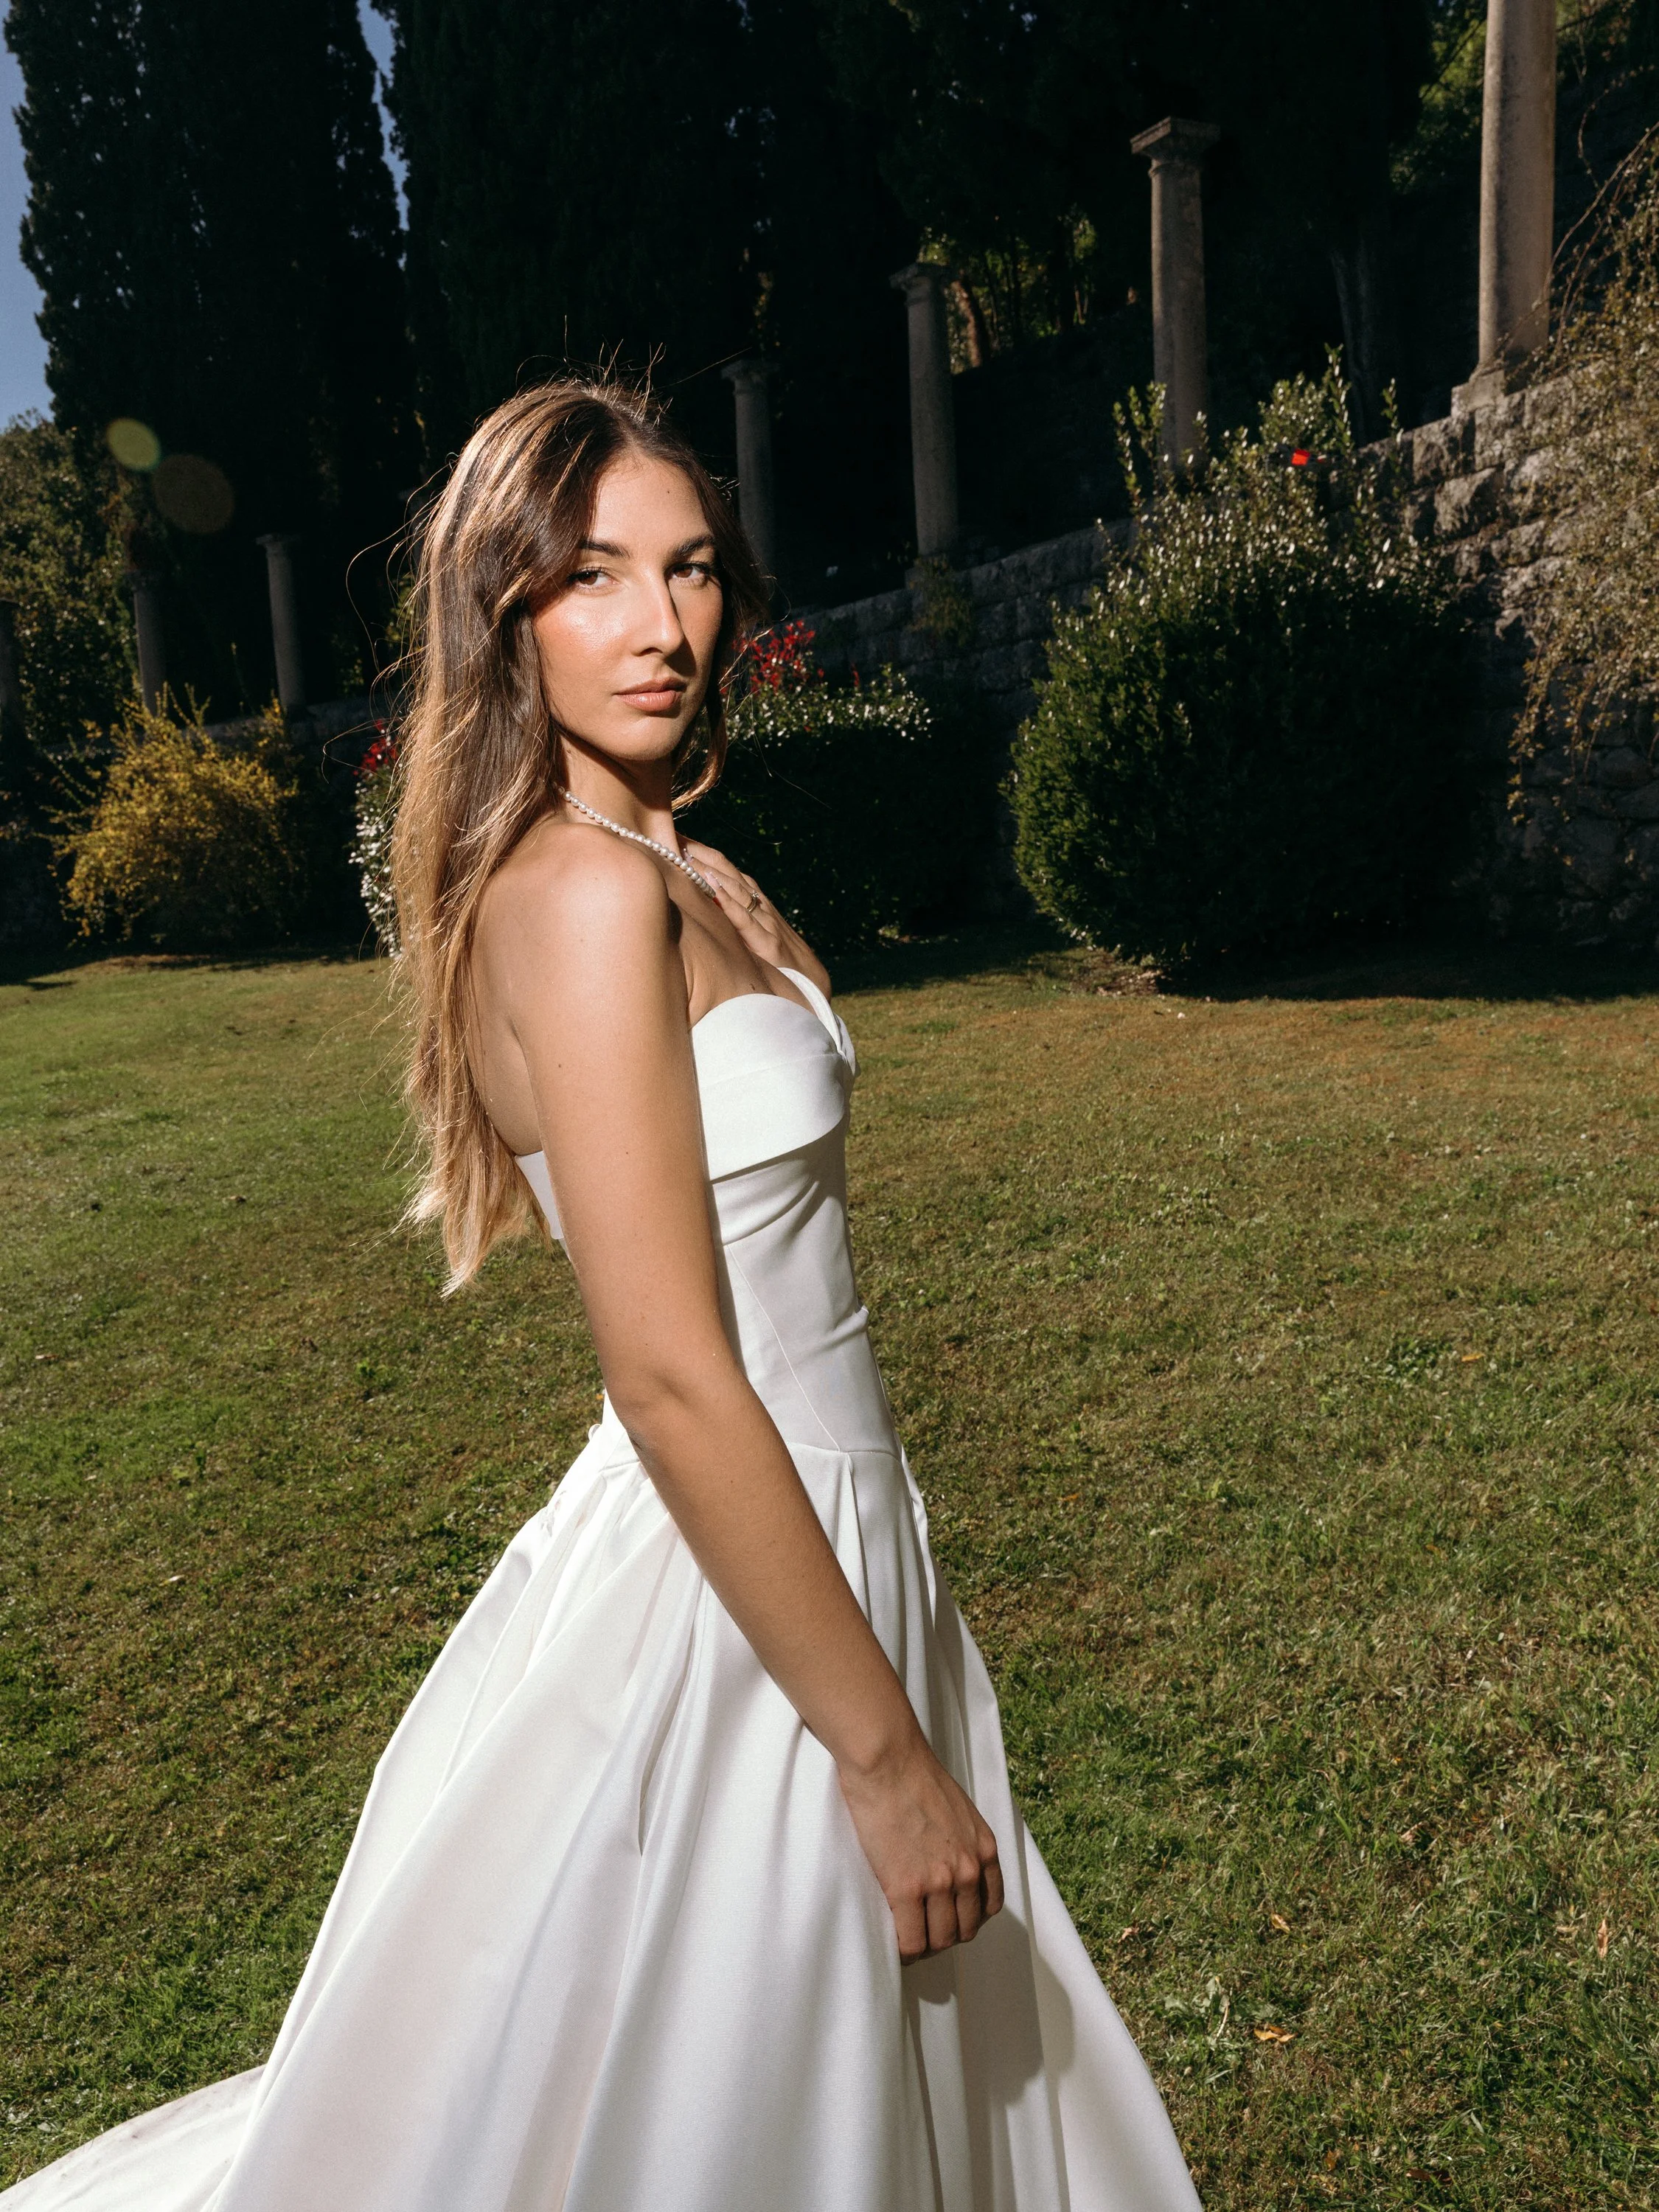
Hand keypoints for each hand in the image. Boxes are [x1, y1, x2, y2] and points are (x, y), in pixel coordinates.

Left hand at [681, 838, 829, 998]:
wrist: (815, 990)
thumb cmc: (783, 966)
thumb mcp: (756, 939)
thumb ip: (736, 923)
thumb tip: (705, 908)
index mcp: (757, 905)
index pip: (728, 872)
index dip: (704, 854)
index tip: (677, 838)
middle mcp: (761, 909)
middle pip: (729, 873)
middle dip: (701, 854)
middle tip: (672, 837)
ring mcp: (767, 925)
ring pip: (737, 891)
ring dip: (712, 872)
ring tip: (687, 855)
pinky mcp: (770, 947)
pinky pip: (747, 922)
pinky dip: (732, 905)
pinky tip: (715, 891)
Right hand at [836, 1733, 1003, 1962]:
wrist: (887, 1758)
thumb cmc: (912, 1772)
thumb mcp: (957, 1807)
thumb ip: (960, 1838)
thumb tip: (946, 1858)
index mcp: (983, 1849)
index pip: (989, 1905)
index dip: (968, 1918)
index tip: (950, 1918)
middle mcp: (969, 1870)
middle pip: (965, 1929)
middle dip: (945, 1935)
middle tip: (924, 1931)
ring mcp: (939, 1882)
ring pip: (939, 1940)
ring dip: (924, 1946)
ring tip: (907, 1940)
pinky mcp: (906, 1888)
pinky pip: (910, 1940)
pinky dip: (904, 1951)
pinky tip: (894, 1945)